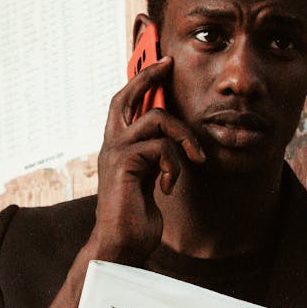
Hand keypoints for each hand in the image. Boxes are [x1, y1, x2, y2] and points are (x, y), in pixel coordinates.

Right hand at [88, 57, 204, 262]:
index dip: (142, 80)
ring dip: (185, 138)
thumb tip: (172, 140)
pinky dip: (174, 166)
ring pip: (158, 119)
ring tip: (195, 160)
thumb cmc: (136, 217)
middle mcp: (111, 144)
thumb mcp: (149, 179)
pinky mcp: (124, 164)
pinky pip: (161, 148)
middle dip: (149, 75)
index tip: (163, 63)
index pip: (125, 103)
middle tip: (169, 63)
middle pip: (126, 95)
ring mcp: (115, 152)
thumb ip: (155, 156)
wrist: (121, 244)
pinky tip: (169, 187)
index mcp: (117, 146)